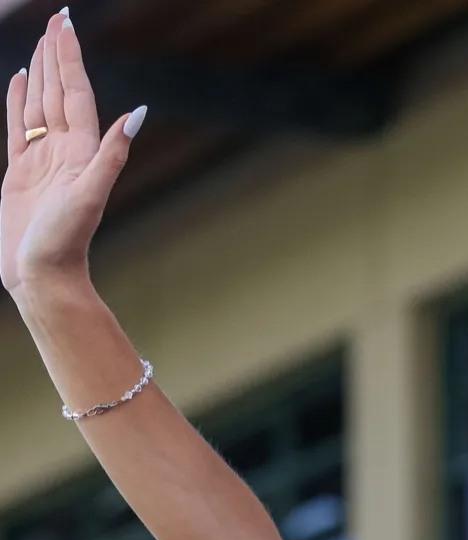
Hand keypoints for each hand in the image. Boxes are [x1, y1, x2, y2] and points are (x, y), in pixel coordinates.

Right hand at [1, 11, 145, 294]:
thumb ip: (113, 153)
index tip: (64, 23)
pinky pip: (17, 126)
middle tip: (57, 19)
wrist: (44, 276)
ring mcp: (42, 161)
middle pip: (59, 92)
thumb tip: (138, 113)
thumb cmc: (66, 241)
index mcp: (81, 152)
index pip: (76, 93)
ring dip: (39, 73)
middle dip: (56, 56)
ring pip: (39, 105)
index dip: (69, 58)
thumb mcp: (92, 193)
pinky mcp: (20, 172)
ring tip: (40, 41)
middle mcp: (64, 152)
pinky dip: (18, 101)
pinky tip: (17, 80)